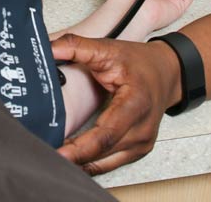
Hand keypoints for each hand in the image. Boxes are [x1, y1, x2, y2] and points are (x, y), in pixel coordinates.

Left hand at [51, 34, 179, 173]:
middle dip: (71, 156)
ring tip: (52, 154)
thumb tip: (50, 50)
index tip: (57, 152)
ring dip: (78, 161)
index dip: (80, 148)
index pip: (106, 134)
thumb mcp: (110, 49)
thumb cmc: (141, 63)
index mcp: (136, 104)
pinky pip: (108, 164)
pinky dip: (88, 161)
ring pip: (103, 163)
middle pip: (101, 153)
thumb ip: (78, 47)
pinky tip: (70, 156)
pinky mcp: (136, 152)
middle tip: (43, 152)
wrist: (167, 73)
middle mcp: (141, 129)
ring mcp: (141, 144)